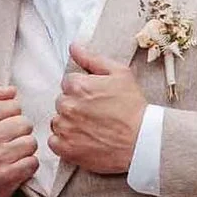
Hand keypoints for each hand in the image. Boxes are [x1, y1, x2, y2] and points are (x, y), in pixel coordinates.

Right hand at [0, 81, 38, 196]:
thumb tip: (10, 90)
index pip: (13, 105)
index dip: (10, 114)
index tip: (1, 124)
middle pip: (25, 123)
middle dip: (19, 131)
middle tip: (6, 140)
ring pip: (31, 142)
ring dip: (24, 148)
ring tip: (11, 153)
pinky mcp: (6, 175)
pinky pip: (33, 162)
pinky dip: (27, 165)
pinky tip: (14, 166)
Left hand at [47, 47, 146, 176]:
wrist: (142, 141)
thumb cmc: (133, 107)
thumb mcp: (120, 73)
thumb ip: (92, 59)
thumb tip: (74, 47)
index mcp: (77, 85)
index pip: (68, 83)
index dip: (84, 90)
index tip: (96, 99)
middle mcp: (67, 105)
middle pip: (62, 102)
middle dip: (75, 106)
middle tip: (96, 114)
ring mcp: (64, 128)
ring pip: (58, 121)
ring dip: (69, 124)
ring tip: (92, 128)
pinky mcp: (65, 149)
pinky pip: (55, 142)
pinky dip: (65, 142)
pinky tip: (83, 140)